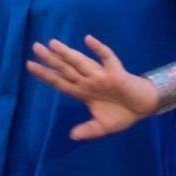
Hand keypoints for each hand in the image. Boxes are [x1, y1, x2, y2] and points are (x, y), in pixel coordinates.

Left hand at [26, 36, 159, 140]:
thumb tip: (72, 135)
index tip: (29, 65)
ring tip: (52, 43)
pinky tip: (88, 39)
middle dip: (50, 59)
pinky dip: (98, 49)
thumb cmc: (123, 114)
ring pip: (81, 62)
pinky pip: (107, 58)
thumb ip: (88, 130)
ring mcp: (101, 76)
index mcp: (83, 92)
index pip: (60, 82)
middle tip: (34, 47)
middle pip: (66, 69)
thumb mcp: (102, 127)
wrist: (145, 107)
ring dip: (67, 53)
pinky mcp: (116, 73)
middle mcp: (89, 82)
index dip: (45, 75)